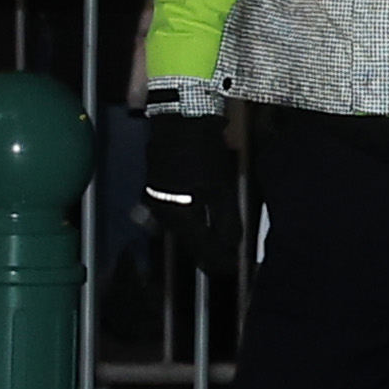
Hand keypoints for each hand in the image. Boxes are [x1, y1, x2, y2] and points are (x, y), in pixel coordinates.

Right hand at [139, 104, 235, 280]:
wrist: (178, 119)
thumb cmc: (202, 153)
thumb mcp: (220, 188)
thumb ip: (226, 222)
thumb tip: (231, 247)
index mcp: (176, 217)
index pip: (200, 248)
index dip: (218, 261)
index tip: (233, 269)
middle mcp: (161, 214)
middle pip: (188, 241)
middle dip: (208, 251)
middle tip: (227, 259)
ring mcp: (155, 201)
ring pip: (182, 228)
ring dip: (200, 236)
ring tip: (218, 242)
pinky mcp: (157, 188)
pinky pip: (177, 214)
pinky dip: (192, 221)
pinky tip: (203, 220)